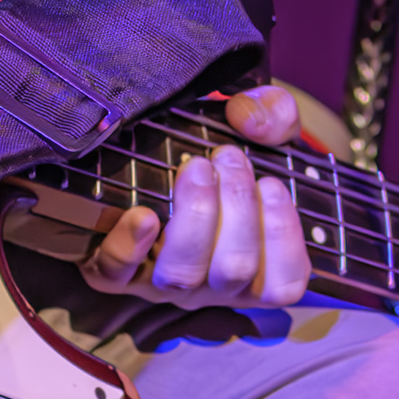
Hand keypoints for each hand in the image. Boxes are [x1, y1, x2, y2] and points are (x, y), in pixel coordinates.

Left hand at [81, 84, 319, 307]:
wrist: (146, 158)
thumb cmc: (216, 156)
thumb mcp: (258, 127)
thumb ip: (274, 114)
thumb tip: (252, 122)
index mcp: (255, 266)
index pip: (284, 284)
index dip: (283, 239)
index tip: (271, 184)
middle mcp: (211, 284)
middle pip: (234, 271)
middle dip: (237, 208)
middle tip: (228, 157)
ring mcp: (162, 282)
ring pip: (184, 274)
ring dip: (196, 217)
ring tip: (198, 168)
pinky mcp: (115, 272)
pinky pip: (118, 273)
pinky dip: (130, 246)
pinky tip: (143, 214)